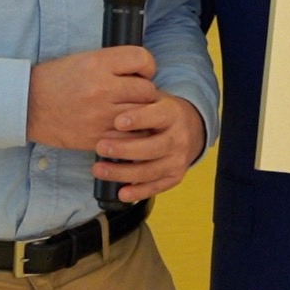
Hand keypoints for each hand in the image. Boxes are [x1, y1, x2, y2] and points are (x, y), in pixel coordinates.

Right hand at [26, 47, 158, 150]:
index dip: (147, 66)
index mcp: (98, 63)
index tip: (142, 72)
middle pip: (146, 89)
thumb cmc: (55, 80)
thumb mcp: (83, 59)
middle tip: (135, 95)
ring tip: (131, 112)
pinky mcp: (97, 137)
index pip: (141, 58)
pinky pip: (130, 137)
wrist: (28, 106)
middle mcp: (102, 88)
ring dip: (141, 114)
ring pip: (142, 115)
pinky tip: (124, 128)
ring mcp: (100, 115)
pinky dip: (131, 133)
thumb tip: (141, 70)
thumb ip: (113, 63)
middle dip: (145, 92)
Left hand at [90, 93, 205, 201]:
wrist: (190, 129)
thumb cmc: (160, 112)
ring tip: (99, 169)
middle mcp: (179, 138)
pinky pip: (156, 187)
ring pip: (151, 171)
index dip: (138, 119)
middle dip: (125, 150)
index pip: (157, 116)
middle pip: (153, 147)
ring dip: (123, 173)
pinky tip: (121, 193)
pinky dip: (138, 192)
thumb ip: (136, 98)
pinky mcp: (175, 177)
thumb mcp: (153, 98)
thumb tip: (113, 96)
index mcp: (173, 114)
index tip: (117, 121)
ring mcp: (178, 160)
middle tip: (100, 147)